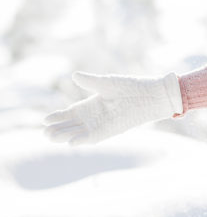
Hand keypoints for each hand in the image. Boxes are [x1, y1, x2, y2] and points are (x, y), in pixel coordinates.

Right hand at [43, 71, 182, 145]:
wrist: (151, 95)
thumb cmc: (131, 86)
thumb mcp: (107, 83)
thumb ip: (91, 81)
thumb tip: (74, 75)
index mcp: (90, 105)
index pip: (68, 114)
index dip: (57, 117)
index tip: (45, 120)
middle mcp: (92, 117)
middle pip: (70, 126)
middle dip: (57, 129)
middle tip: (46, 131)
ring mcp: (100, 125)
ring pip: (78, 133)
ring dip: (66, 136)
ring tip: (51, 136)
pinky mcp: (109, 131)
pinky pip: (93, 137)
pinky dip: (83, 140)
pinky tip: (72, 142)